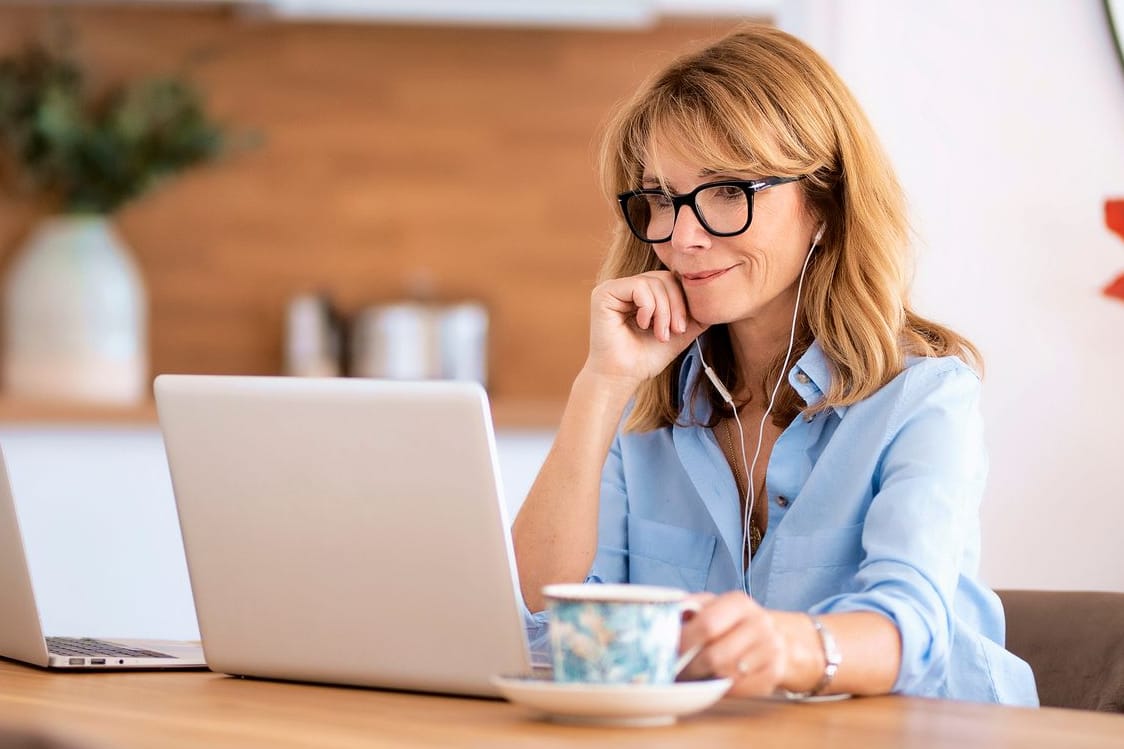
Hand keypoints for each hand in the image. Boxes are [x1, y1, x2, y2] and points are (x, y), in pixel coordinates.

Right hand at [585, 271, 708, 385]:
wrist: (623, 378)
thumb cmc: (646, 358)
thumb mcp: (678, 333)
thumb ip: (695, 316)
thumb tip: (716, 300)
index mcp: (641, 293)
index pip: (671, 281)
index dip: (683, 300)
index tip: (682, 328)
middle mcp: (626, 287)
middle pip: (665, 278)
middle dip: (676, 305)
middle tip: (676, 331)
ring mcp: (614, 288)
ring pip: (654, 282)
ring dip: (664, 311)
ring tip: (660, 334)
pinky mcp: (604, 293)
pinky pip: (638, 287)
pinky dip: (648, 307)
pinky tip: (643, 325)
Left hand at [678, 592, 786, 696]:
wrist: (776, 636)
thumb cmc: (733, 622)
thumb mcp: (714, 606)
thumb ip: (690, 607)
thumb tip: (664, 611)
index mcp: (739, 602)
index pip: (707, 623)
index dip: (684, 641)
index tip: (668, 650)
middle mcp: (759, 622)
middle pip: (715, 655)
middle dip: (690, 667)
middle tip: (678, 671)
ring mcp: (770, 647)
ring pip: (726, 674)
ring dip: (706, 678)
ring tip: (696, 675)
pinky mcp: (775, 671)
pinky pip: (740, 688)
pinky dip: (724, 688)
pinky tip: (718, 680)